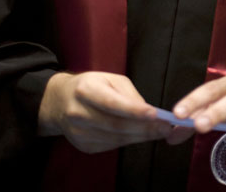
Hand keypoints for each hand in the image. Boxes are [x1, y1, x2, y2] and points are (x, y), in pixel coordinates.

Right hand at [37, 71, 170, 152]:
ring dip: (140, 136)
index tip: (155, 114)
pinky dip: (128, 141)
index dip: (134, 110)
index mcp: (85, 90)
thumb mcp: (109, 79)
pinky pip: (111, 145)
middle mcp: (78, 112)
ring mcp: (78, 132)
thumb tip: (149, 112)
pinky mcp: (82, 145)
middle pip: (115, 125)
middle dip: (144, 127)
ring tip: (158, 131)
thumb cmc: (91, 86)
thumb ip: (129, 94)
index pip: (112, 103)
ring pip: (115, 138)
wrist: (60, 102)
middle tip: (165, 127)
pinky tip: (140, 135)